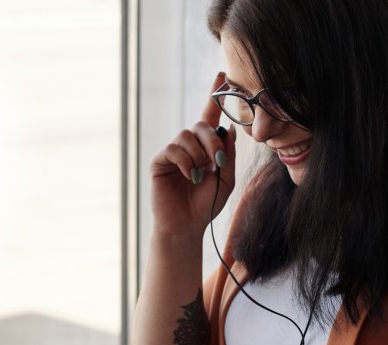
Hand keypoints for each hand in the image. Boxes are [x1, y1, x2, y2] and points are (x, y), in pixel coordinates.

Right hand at [148, 72, 237, 238]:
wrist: (187, 225)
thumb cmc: (206, 204)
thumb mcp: (226, 178)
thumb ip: (228, 153)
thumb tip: (227, 127)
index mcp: (203, 147)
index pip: (209, 116)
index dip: (214, 96)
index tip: (221, 76)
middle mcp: (187, 145)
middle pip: (200, 125)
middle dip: (213, 141)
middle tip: (218, 161)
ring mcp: (172, 152)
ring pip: (186, 135)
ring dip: (199, 154)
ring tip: (200, 174)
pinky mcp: (159, 161)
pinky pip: (173, 149)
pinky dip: (186, 162)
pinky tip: (190, 176)